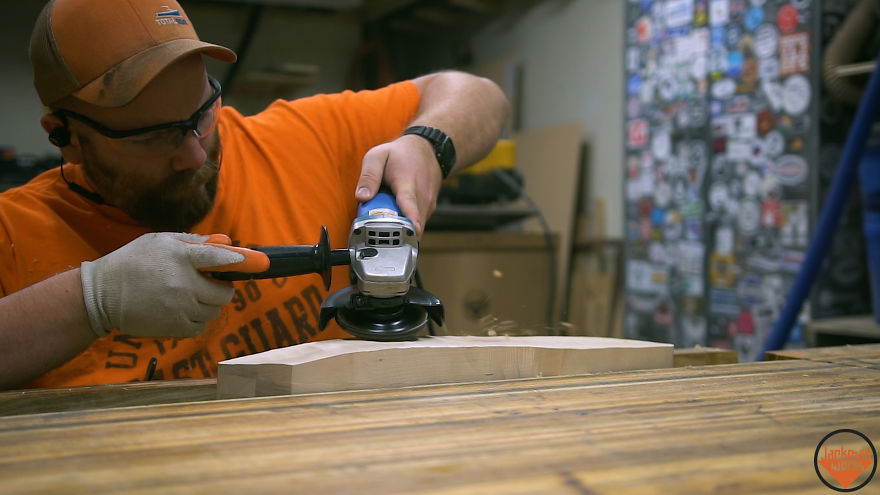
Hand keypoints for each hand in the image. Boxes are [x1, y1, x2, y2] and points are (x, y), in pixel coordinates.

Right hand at [80, 232, 244, 337]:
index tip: (258, 262)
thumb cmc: (133, 262)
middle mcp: (182, 284)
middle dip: (222, 288)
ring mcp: (179, 308)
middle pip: (224, 293)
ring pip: (214, 311)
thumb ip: (195, 242)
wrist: (101, 295)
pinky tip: (179, 309)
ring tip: (187, 296)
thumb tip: (227, 242)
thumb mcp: (160, 241)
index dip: (240, 260)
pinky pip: (200, 327)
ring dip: (208, 305)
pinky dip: (196, 320)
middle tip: (210, 284)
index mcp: (179, 258)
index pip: (217, 258)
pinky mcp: (173, 327)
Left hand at [355, 134, 442, 235]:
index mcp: (407, 183)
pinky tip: (399, 208)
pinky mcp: (429, 210)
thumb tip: (361, 197)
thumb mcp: (377, 156)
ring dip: (398, 223)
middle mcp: (422, 196)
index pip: (409, 204)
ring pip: (412, 225)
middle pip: (407, 222)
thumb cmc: (399, 154)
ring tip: (389, 206)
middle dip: (390, 226)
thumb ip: (368, 176)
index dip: (409, 219)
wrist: (425, 149)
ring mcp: (428, 205)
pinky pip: (415, 222)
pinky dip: (405, 220)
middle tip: (378, 213)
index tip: (410, 231)